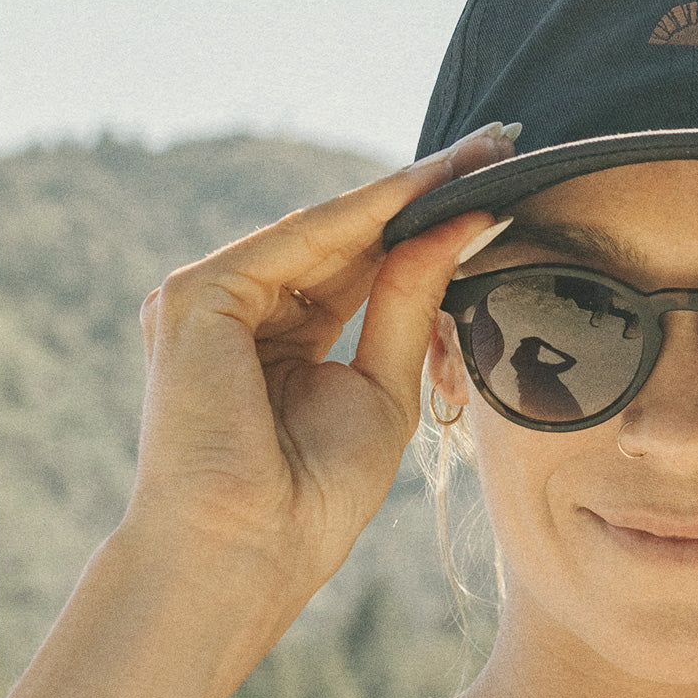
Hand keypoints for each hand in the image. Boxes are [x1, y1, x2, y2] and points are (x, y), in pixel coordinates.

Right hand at [130, 124, 515, 596]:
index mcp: (282, 337)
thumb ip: (408, 304)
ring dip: (406, 190)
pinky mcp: (196, 298)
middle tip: (502, 143)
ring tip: (481, 154)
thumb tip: (458, 224)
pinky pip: (299, 242)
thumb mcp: (382, 387)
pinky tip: (426, 188)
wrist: (252, 554)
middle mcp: (244, 309)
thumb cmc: (313, 495)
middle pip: (350, 236)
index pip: (364, 264)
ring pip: (328, 231)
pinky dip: (365, 214)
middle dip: (427, 190)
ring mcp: (213, 301)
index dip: (429, 223)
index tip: (497, 181)